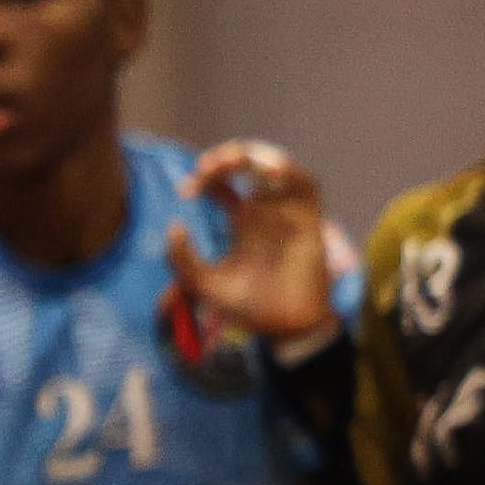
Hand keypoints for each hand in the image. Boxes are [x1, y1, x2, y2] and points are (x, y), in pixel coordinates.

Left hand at [168, 139, 340, 344]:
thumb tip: (174, 225)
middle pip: (248, 167)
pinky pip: (307, 186)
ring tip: (235, 160)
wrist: (283, 328)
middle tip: (204, 166)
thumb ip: (182, 259)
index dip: (205, 176)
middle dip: (227, 156)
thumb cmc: (246, 307)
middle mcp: (265, 210)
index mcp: (241, 220)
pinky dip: (292, 172)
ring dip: (259, 157)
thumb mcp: (201, 284)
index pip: (223, 183)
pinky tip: (270, 171)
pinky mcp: (309, 220)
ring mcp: (287, 213)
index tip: (185, 190)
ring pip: (279, 168)